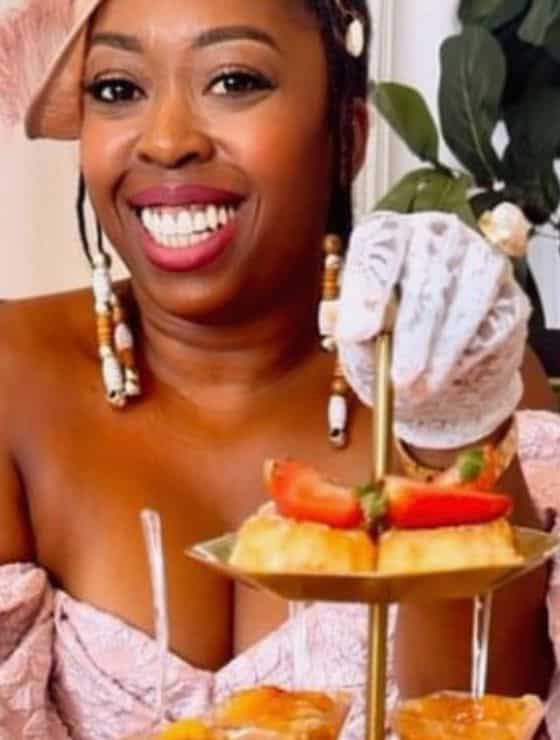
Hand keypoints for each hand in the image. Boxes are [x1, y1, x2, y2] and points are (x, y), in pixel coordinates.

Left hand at [336, 211, 530, 448]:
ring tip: (420, 388)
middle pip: (426, 274)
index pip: (380, 243)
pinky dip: (469, 355)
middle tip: (398, 378)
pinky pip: (495, 323)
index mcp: (390, 234)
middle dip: (410, 333)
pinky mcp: (510, 295)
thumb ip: (351, 329)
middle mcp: (436, 234)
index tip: (358, 333)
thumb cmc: (386, 341)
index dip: (368, 287)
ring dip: (441, 350)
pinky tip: (448, 376)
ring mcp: (479, 259)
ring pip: (465, 298)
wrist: (432, 369)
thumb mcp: (358, 336)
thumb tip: (353, 330)